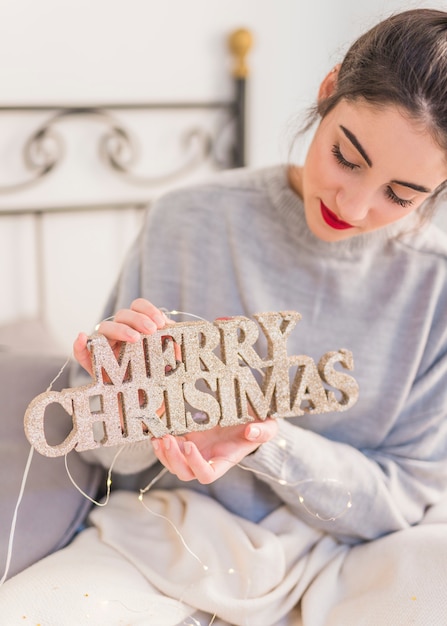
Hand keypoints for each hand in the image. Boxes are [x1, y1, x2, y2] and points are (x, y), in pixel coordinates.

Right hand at [73, 298, 170, 376]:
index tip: (161, 322)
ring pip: (104, 328)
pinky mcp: (95, 367)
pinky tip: (81, 337)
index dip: (148, 310)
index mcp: (138, 329)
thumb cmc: (160, 380)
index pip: (138, 308)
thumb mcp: (172, 362)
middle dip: (138, 319)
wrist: (150, 407)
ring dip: (119, 329)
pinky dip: (79, 345)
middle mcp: (121, 335)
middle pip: (122, 315)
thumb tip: (173, 331)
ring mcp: (107, 349)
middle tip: (151, 330)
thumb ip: (173, 346)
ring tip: (135, 338)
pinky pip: (81, 353)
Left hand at [151, 418, 277, 483]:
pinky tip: (156, 432)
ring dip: (163, 454)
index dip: (195, 464)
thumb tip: (251, 432)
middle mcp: (208, 460)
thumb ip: (263, 431)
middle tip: (168, 439)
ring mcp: (196, 451)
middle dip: (173, 459)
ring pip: (174, 465)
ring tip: (160, 437)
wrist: (249, 417)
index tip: (190, 444)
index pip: (207, 475)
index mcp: (225, 460)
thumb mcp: (267, 426)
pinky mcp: (188, 439)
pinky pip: (170, 450)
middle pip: (185, 473)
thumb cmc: (259, 424)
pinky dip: (161, 444)